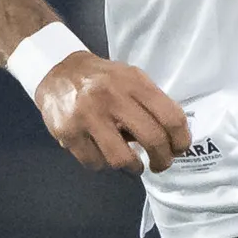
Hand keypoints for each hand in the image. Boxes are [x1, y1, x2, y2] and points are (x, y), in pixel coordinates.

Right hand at [36, 52, 191, 172]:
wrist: (56, 70)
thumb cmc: (102, 79)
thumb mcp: (130, 79)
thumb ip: (151, 103)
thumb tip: (172, 138)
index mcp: (133, 83)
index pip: (171, 116)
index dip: (181, 140)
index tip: (179, 149)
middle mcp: (111, 97)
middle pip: (152, 139)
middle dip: (162, 160)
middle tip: (160, 164)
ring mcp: (87, 116)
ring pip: (121, 158)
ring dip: (133, 167)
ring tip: (132, 164)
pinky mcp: (68, 132)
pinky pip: (94, 162)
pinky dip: (102, 164)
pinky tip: (102, 153)